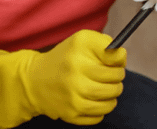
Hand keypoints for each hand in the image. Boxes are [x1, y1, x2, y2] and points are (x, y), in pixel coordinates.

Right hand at [0, 29, 125, 127]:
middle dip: (118, 80)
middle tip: (111, 76)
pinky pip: (99, 116)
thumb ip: (105, 44)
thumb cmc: (65, 57)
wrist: (34, 80)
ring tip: (105, 88)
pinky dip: (101, 109)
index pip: (116, 64)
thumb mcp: (83, 40)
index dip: (119, 63)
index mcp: (79, 58)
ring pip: (110, 103)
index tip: (112, 63)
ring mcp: (73, 100)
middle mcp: (75, 80)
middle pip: (115, 85)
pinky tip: (94, 99)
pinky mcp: (70, 115)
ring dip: (112, 95)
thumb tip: (121, 58)